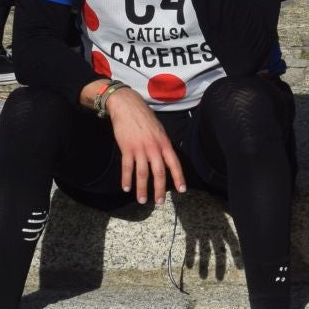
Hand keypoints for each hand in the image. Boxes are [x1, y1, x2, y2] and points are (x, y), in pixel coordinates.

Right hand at [108, 89, 184, 204]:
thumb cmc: (144, 118)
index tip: (181, 190)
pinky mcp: (126, 148)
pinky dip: (126, 179)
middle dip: (160, 189)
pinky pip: (127, 167)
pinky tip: (126, 188)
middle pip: (159, 173)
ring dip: (142, 189)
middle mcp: (154, 148)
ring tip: (142, 200)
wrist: (127, 106)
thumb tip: (165, 159)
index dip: (179, 178)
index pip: (174, 164)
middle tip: (159, 202)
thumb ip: (162, 145)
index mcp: (165, 143)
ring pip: (143, 174)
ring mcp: (140, 149)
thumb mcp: (159, 131)